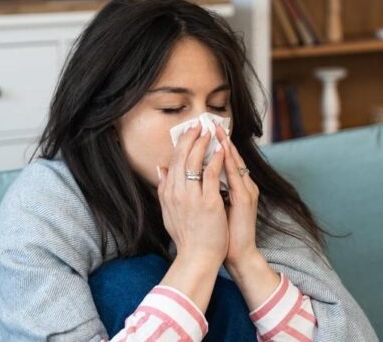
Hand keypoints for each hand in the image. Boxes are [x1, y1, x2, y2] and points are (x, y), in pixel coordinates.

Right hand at [157, 120, 228, 268]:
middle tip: (199, 124)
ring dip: (203, 143)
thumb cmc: (187, 237)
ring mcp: (192, 197)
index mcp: (168, 194)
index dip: (180, 144)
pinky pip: (211, 174)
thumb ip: (164, 189)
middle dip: (190, 137)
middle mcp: (176, 193)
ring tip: (210, 131)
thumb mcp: (168, 211)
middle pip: (181, 157)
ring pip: (195, 161)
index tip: (188, 131)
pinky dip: (216, 159)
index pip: (172, 162)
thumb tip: (160, 169)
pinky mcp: (208, 202)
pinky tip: (222, 149)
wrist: (197, 258)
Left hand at [214, 122, 260, 268]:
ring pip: (236, 163)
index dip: (215, 146)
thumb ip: (207, 191)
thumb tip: (192, 177)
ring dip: (227, 146)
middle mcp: (244, 186)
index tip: (204, 132)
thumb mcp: (213, 208)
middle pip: (231, 158)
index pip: (224, 162)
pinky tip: (223, 152)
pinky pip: (236, 176)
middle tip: (211, 123)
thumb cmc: (222, 233)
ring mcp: (246, 192)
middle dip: (221, 140)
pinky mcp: (245, 200)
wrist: (236, 254)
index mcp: (235, 188)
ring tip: (218, 131)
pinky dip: (230, 163)